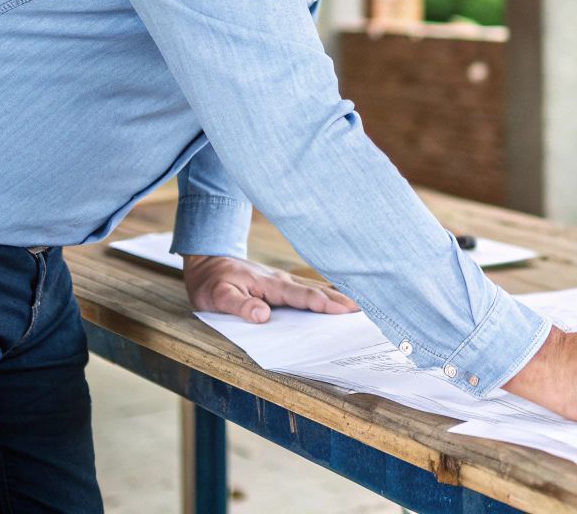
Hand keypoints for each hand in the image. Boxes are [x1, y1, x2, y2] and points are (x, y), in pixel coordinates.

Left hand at [182, 255, 358, 322]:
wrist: (207, 262)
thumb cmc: (211, 282)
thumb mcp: (217, 295)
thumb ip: (240, 305)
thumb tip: (263, 315)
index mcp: (271, 285)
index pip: (304, 297)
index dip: (326, 305)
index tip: (348, 311)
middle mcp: (283, 282)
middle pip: (319, 292)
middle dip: (344, 300)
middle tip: (369, 310)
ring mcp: (284, 282)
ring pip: (317, 289)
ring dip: (340, 297)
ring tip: (363, 307)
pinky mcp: (282, 285)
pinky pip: (310, 291)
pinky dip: (328, 295)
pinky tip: (339, 301)